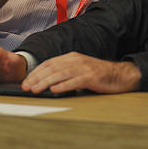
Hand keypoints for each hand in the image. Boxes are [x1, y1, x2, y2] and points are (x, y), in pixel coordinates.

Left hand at [22, 52, 141, 94]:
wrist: (121, 75)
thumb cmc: (99, 76)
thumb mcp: (80, 72)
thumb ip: (66, 74)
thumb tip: (47, 84)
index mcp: (71, 57)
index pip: (49, 63)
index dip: (36, 72)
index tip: (26, 82)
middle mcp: (76, 60)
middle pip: (52, 68)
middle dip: (37, 78)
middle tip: (26, 87)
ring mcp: (84, 68)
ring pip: (60, 74)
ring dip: (46, 82)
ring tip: (35, 89)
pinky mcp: (92, 76)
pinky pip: (75, 81)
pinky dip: (63, 85)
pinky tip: (55, 90)